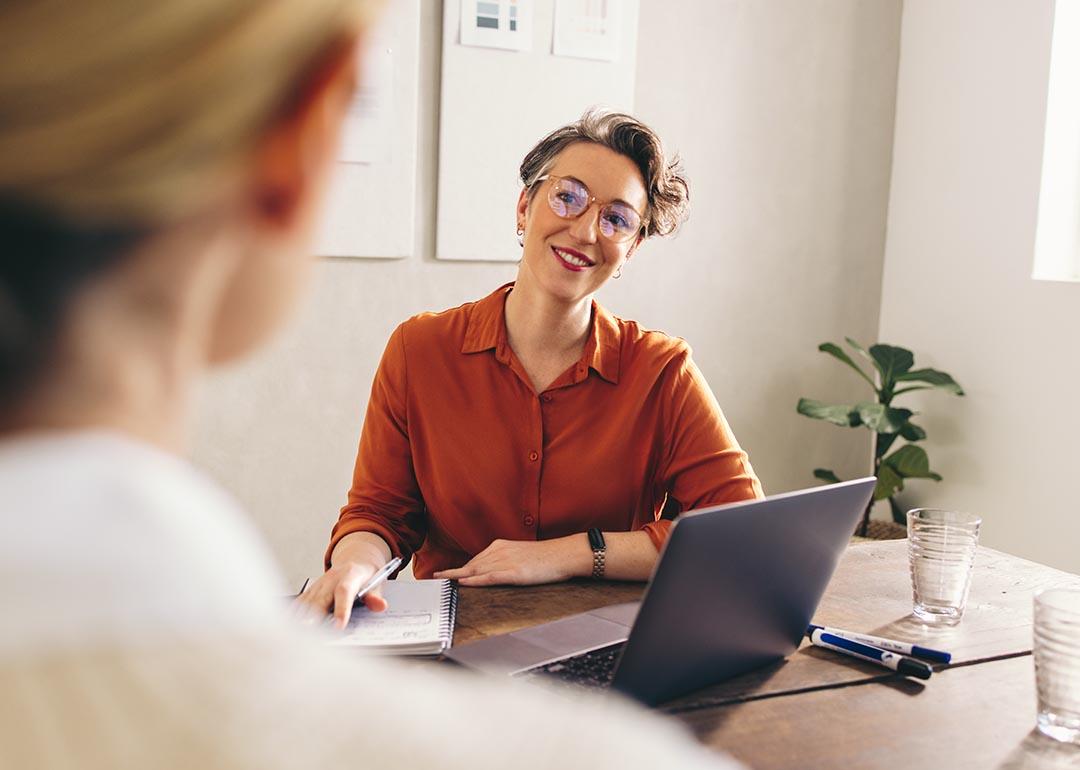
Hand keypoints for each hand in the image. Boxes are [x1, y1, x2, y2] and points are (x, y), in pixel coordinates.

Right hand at [296, 532, 393, 627]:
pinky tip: (290, 627)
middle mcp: (331, 579)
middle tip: (310, 634)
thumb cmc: (366, 575)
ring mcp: (320, 584)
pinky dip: (295, 614)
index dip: (342, 609)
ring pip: (307, 602)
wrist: (356, 558)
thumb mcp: (377, 582)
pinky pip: (301, 602)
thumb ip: (376, 596)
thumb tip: (380, 605)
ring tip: (297, 637)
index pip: (344, 592)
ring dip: (301, 618)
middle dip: (314, 617)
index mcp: (350, 575)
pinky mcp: (311, 590)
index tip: (339, 626)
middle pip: (320, 599)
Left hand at [433, 536, 589, 586]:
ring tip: (440, 582)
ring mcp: (506, 562)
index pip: (474, 560)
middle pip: (470, 565)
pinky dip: (474, 581)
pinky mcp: (514, 573)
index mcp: (500, 546)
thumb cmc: (546, 557)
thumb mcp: (521, 554)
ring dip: (456, 577)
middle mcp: (499, 551)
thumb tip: (492, 570)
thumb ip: (505, 560)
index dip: (457, 569)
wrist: (564, 554)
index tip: (443, 574)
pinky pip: (489, 577)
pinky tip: (463, 583)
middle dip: (451, 573)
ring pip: (475, 571)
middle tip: (433, 579)